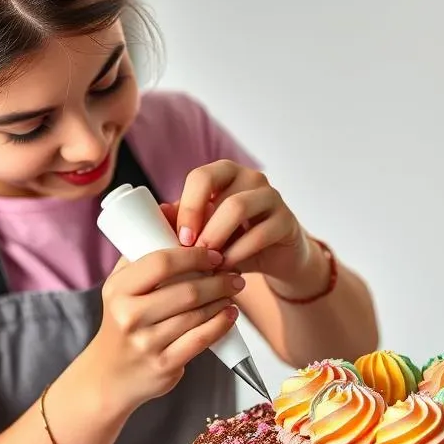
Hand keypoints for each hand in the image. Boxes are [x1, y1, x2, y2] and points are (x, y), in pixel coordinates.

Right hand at [94, 246, 244, 411]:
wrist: (109, 376)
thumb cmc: (122, 323)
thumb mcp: (121, 287)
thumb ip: (143, 251)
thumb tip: (171, 210)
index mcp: (119, 290)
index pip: (162, 263)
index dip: (194, 255)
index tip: (214, 254)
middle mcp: (130, 315)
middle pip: (186, 291)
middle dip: (217, 280)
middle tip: (234, 273)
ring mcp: (147, 342)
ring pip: (197, 316)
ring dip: (222, 300)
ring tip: (233, 291)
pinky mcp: (164, 364)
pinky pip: (201, 340)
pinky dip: (221, 325)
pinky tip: (230, 315)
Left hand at [161, 160, 311, 284]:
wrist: (276, 258)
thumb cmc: (235, 241)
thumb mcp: (207, 231)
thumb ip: (184, 221)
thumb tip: (157, 214)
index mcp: (225, 174)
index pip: (200, 177)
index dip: (188, 207)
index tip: (181, 238)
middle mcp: (250, 178)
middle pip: (218, 190)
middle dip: (200, 223)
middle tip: (192, 252)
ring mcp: (271, 196)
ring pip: (237, 207)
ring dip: (218, 237)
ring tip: (209, 262)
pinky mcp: (287, 219)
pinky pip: (260, 233)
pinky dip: (240, 253)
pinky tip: (230, 269)